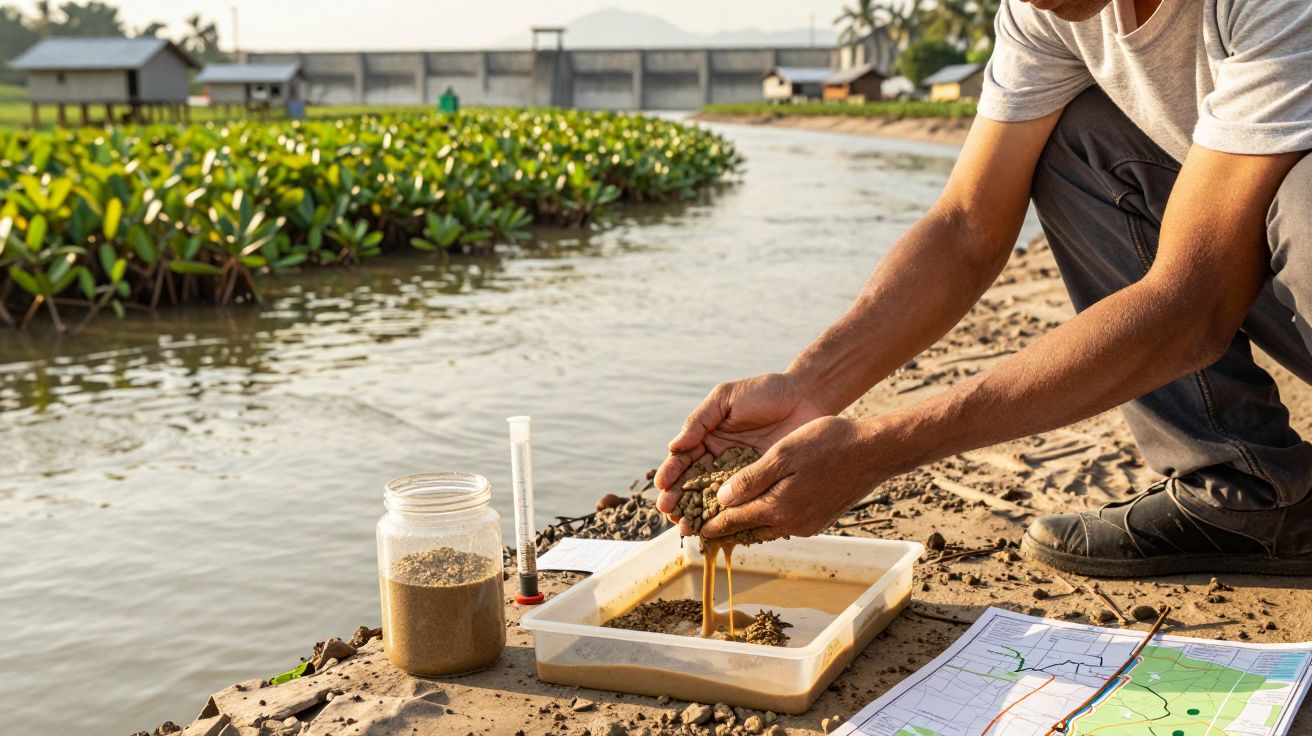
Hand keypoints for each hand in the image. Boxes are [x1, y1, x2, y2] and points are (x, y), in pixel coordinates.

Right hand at [655, 373, 829, 515]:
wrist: (807, 398)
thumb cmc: (765, 392)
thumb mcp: (726, 398)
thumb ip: (699, 420)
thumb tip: (674, 446)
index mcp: (707, 439)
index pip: (683, 461)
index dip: (671, 474)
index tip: (662, 487)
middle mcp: (720, 461)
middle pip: (693, 486)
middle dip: (680, 501)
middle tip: (671, 514)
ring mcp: (740, 476)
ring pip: (714, 500)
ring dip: (698, 515)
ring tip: (688, 528)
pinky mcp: (761, 486)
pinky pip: (743, 505)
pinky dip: (729, 518)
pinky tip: (719, 529)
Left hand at [700, 415, 884, 538]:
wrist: (874, 451)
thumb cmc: (827, 443)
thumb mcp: (782, 455)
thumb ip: (750, 480)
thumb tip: (722, 500)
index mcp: (778, 508)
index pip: (735, 521)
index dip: (712, 524)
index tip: (695, 530)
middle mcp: (792, 524)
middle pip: (750, 530)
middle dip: (727, 529)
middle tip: (705, 530)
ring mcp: (808, 524)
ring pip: (768, 528)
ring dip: (748, 524)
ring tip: (729, 521)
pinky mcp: (820, 519)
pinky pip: (785, 523)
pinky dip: (769, 518)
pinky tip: (762, 509)